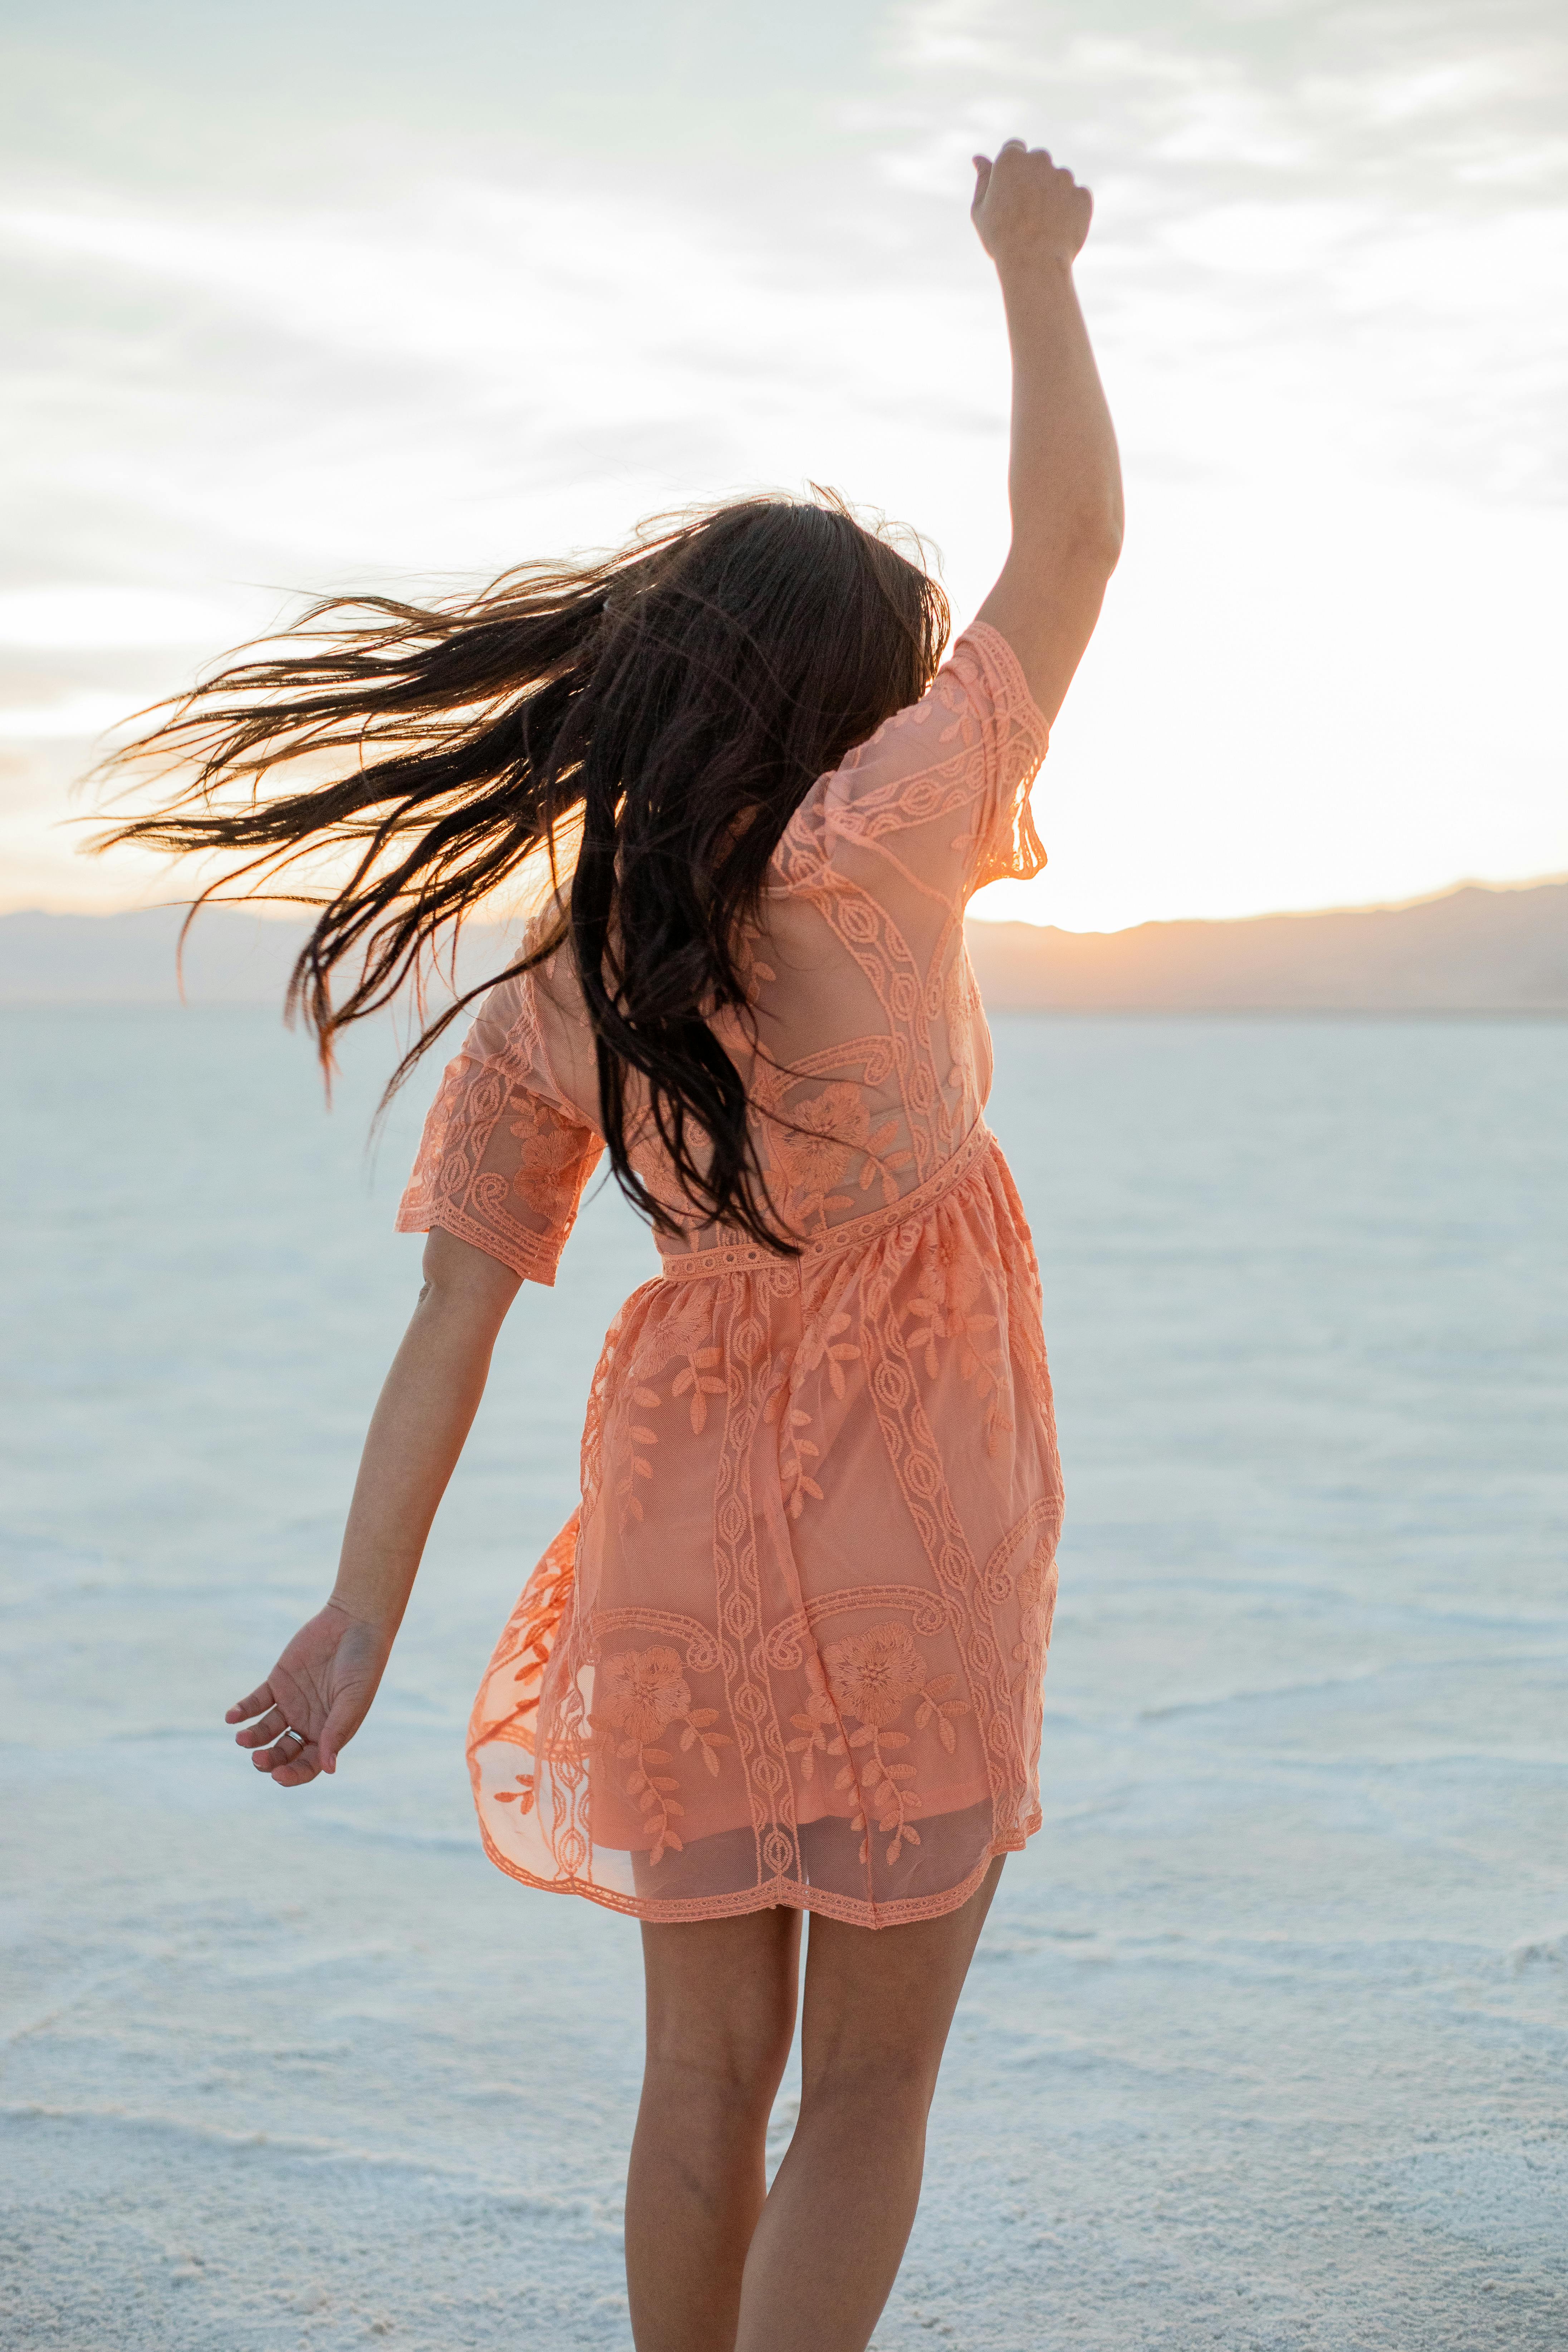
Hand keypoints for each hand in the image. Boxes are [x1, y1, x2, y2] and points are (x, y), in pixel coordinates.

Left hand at [226, 1602, 391, 1785]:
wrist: (355, 1623)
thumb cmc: (364, 1663)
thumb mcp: (353, 1700)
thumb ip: (337, 1731)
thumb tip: (329, 1768)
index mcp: (329, 1733)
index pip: (307, 1765)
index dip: (293, 1775)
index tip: (278, 1775)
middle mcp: (308, 1722)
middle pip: (282, 1752)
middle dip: (269, 1760)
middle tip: (258, 1759)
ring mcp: (291, 1703)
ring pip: (265, 1731)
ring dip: (252, 1738)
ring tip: (243, 1738)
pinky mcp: (278, 1682)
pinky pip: (256, 1702)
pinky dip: (242, 1711)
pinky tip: (232, 1717)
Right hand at [971, 140, 1092, 270]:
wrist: (1034, 263)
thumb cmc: (1001, 238)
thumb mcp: (981, 209)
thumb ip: (983, 180)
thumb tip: (979, 158)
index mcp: (1011, 159)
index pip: (1013, 147)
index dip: (1011, 168)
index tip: (1010, 188)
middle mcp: (1040, 160)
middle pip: (1037, 161)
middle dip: (1033, 178)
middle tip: (1024, 212)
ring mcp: (1064, 176)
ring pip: (1058, 179)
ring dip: (1052, 194)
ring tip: (1041, 225)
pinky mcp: (1082, 195)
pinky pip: (1076, 197)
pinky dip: (1069, 210)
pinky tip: (1057, 230)